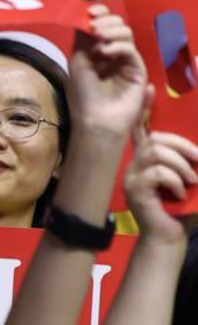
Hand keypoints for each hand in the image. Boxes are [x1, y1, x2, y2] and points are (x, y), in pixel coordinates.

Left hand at [68, 5, 148, 138]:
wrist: (95, 121)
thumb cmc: (82, 95)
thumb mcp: (77, 63)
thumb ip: (83, 41)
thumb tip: (89, 19)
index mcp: (97, 52)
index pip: (102, 26)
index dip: (99, 15)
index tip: (90, 12)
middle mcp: (112, 54)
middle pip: (117, 26)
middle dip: (105, 22)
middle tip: (94, 28)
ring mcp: (126, 62)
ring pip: (126, 34)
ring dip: (111, 31)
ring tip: (98, 39)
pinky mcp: (138, 69)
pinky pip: (131, 50)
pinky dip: (118, 46)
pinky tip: (105, 51)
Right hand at [125, 118, 197, 244]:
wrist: (171, 236)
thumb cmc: (183, 208)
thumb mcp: (191, 177)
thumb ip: (192, 160)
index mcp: (149, 159)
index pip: (143, 129)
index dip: (145, 109)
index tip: (150, 89)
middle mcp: (136, 165)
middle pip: (155, 139)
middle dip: (181, 145)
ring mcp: (132, 177)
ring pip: (155, 153)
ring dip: (180, 164)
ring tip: (191, 180)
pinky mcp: (133, 190)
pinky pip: (156, 173)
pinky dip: (174, 181)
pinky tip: (179, 193)